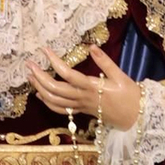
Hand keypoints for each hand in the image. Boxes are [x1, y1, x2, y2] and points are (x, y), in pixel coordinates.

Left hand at [27, 45, 141, 130]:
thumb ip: (105, 61)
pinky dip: (47, 102)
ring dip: (40, 89)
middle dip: (39, 77)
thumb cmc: (130, 96)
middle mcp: (82, 98)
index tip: (44, 50)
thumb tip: (91, 46)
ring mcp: (80, 107)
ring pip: (54, 101)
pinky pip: (60, 109)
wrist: (135, 118)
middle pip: (55, 89)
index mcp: (92, 87)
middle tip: (29, 64)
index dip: (54, 62)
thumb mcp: (120, 75)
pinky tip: (39, 94)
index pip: (68, 74)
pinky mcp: (81, 112)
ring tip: (30, 76)